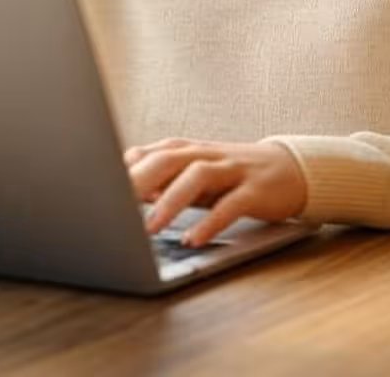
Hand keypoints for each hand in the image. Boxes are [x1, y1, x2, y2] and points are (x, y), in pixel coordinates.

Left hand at [123, 138, 306, 246]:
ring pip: (198, 176)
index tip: (98, 186)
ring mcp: (233, 170)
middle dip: (140, 179)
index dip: (125, 168)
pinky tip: (193, 239)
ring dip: (171, 201)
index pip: (152, 152)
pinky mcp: (255, 190)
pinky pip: (231, 204)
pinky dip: (210, 222)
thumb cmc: (233, 175)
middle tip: (115, 205)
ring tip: (149, 229)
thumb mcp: (196, 173)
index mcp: (191, 150)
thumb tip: (127, 188)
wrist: (291, 169)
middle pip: (169, 158)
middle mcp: (209, 155)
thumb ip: (164, 178)